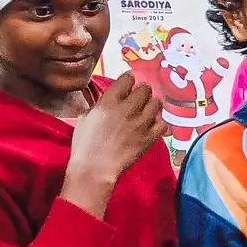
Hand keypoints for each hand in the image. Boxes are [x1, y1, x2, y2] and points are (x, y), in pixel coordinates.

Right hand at [63, 70, 165, 213]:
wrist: (95, 167)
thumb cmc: (84, 144)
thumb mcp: (85, 117)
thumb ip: (98, 105)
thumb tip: (105, 101)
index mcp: (109, 101)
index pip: (127, 79)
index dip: (129, 80)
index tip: (129, 83)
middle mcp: (127, 108)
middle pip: (145, 89)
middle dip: (143, 91)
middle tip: (141, 96)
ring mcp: (141, 123)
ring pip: (156, 103)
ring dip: (153, 104)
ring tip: (149, 108)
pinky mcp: (149, 138)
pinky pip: (162, 124)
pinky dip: (159, 123)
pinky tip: (153, 125)